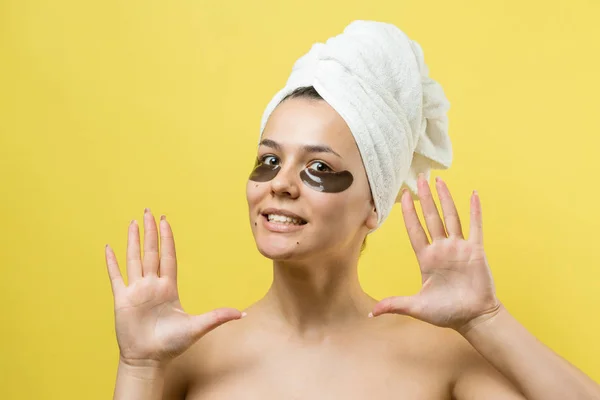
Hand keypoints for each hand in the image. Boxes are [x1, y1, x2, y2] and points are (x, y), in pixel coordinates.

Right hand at [105, 209, 243, 366]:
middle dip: (150, 231)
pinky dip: (112, 262)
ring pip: (134, 259)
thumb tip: (243, 313)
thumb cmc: (172, 344)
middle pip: (151, 252)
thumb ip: (218, 317)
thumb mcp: (198, 327)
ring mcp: (136, 291)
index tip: (165, 221)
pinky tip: (108, 248)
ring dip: (133, 241)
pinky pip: (116, 276)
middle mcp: (152, 285)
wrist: (149, 359)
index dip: (167, 238)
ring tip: (132, 223)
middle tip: (148, 211)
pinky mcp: (122, 299)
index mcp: (168, 287)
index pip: (168, 257)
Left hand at [370, 175, 501, 333]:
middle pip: (431, 217)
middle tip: (419, 179)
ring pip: (451, 217)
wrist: (474, 319)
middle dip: (424, 198)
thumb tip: (371, 313)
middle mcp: (441, 249)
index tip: (402, 196)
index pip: (414, 230)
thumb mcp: (416, 307)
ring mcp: (458, 248)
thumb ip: (395, 305)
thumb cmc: (447, 313)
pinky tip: (472, 194)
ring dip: (445, 199)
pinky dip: (475, 211)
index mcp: (426, 258)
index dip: (408, 213)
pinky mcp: (475, 251)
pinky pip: (475, 227)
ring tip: (439, 181)